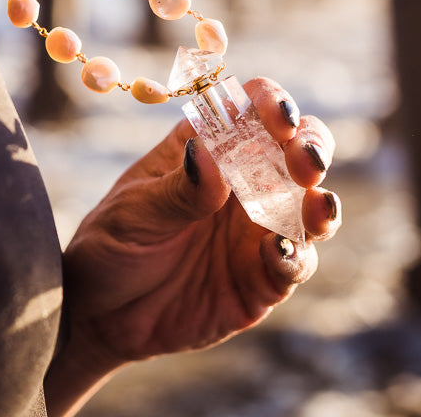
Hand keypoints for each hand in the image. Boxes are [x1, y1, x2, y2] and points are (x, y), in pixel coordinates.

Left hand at [44, 78, 338, 415]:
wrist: (101, 315)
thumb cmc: (111, 246)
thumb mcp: (134, 213)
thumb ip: (178, 189)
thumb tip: (207, 152)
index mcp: (208, 148)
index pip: (251, 110)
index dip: (271, 104)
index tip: (275, 115)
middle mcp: (243, 183)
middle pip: (297, 150)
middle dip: (310, 147)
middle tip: (305, 161)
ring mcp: (258, 230)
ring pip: (311, 206)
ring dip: (320, 202)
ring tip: (316, 203)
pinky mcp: (264, 278)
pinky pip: (296, 263)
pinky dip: (297, 255)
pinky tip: (280, 252)